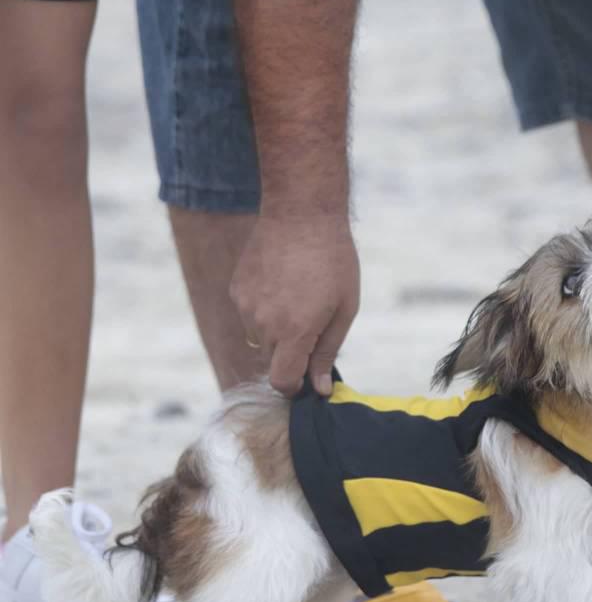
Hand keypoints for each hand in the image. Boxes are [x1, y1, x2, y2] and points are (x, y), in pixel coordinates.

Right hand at [230, 213, 359, 396]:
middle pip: (272, 360)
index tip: (307, 376)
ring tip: (298, 297)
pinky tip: (282, 283)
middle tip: (313, 320)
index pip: (282, 381)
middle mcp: (264, 323)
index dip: (295, 385)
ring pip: (258, 338)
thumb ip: (327, 351)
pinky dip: (263, 309)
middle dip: (290, 352)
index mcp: (295, 331)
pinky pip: (249, 314)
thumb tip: (318, 388)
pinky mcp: (237, 289)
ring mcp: (246, 306)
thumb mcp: (345, 308)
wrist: (301, 212)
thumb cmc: (334, 261)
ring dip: (275, 330)